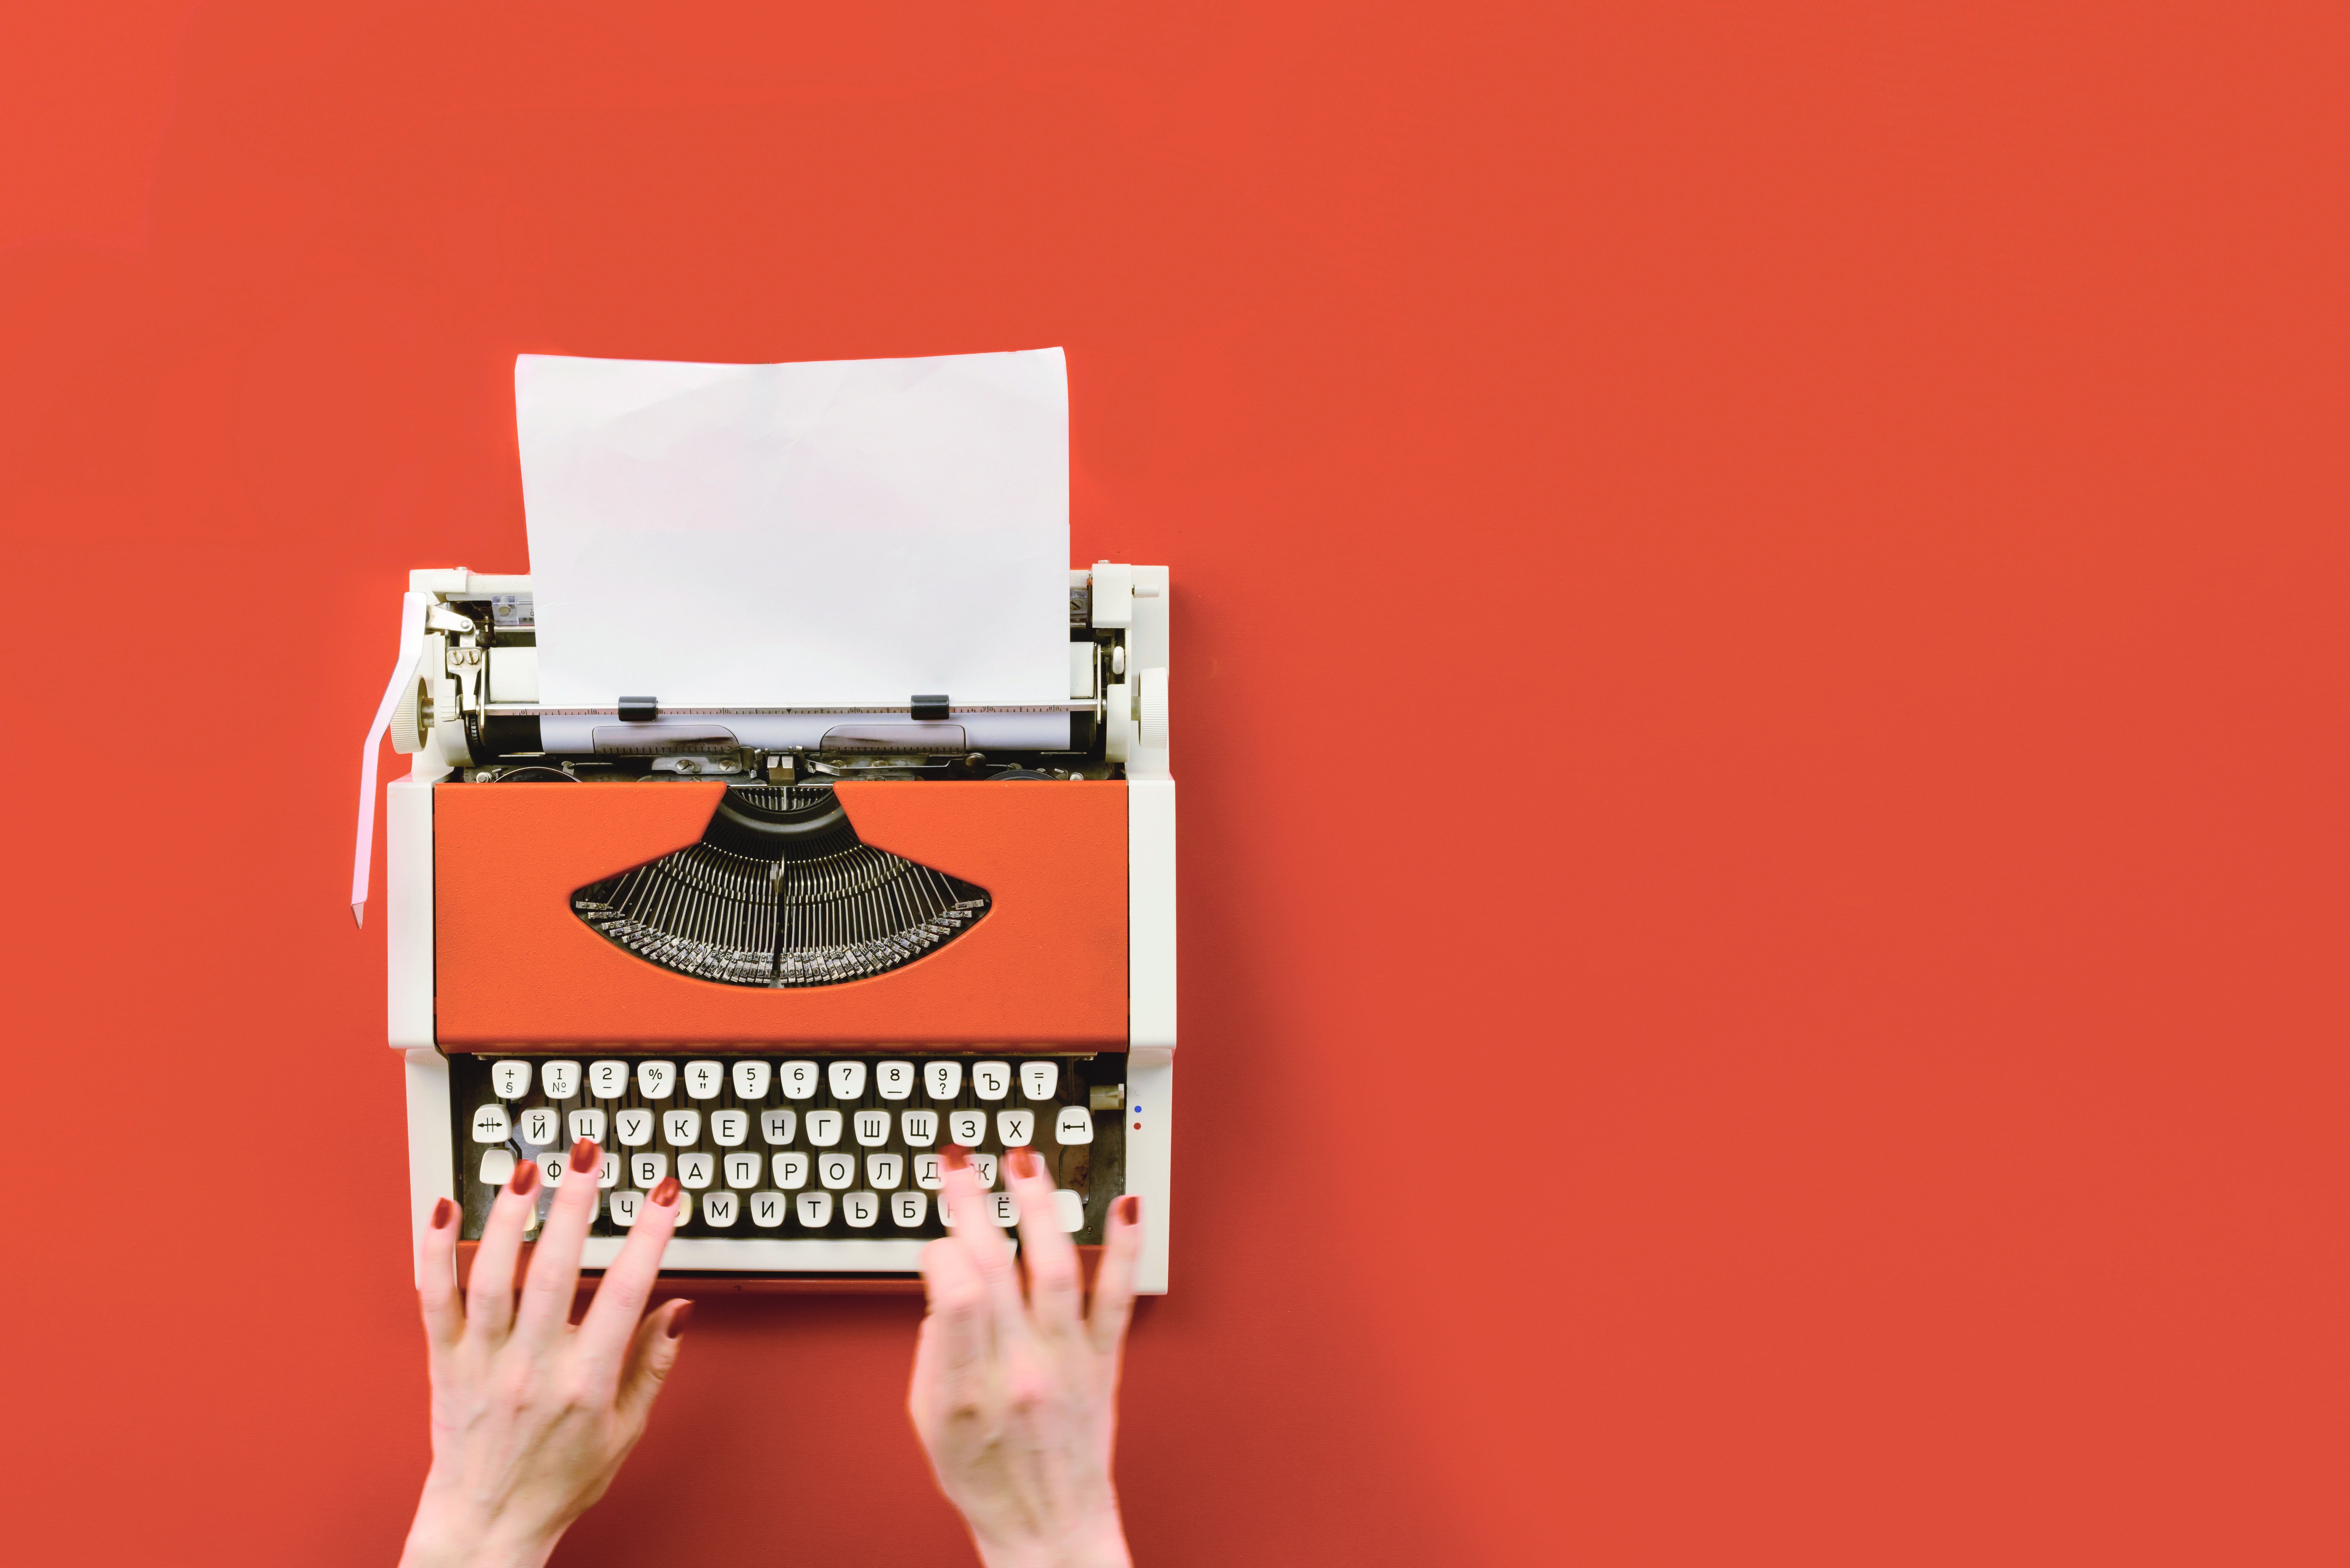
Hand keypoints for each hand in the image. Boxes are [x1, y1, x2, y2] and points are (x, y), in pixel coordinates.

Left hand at [401, 1142, 690, 1567]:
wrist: (486, 1524)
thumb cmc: (557, 1480)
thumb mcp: (625, 1430)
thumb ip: (651, 1365)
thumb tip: (677, 1308)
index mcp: (583, 1383)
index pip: (623, 1295)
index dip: (647, 1238)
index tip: (663, 1195)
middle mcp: (530, 1368)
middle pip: (552, 1272)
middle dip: (575, 1205)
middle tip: (588, 1154)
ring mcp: (482, 1362)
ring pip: (491, 1277)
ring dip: (508, 1217)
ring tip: (526, 1170)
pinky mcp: (445, 1361)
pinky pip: (434, 1299)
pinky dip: (435, 1252)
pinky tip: (443, 1209)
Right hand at [910, 1145, 1143, 1567]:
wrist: (1050, 1528)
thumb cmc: (986, 1480)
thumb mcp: (929, 1422)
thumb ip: (934, 1350)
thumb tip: (947, 1286)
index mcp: (968, 1389)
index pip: (955, 1297)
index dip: (942, 1251)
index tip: (935, 1237)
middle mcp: (1021, 1370)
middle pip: (996, 1268)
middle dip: (975, 1205)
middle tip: (961, 1163)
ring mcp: (1067, 1362)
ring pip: (1055, 1269)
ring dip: (1040, 1207)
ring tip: (1025, 1163)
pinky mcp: (1103, 1363)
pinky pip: (1116, 1299)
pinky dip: (1123, 1249)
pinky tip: (1125, 1206)